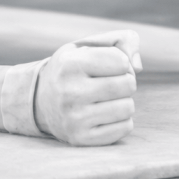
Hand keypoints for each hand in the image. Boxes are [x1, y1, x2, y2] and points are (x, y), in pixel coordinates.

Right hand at [34, 30, 141, 145]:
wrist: (41, 100)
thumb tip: (137, 66)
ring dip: (124, 101)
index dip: (121, 61)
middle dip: (126, 81)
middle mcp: (69, 92)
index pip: (121, 61)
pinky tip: (105, 114)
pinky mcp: (81, 138)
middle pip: (127, 85)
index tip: (108, 65)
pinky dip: (122, 120)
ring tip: (107, 98)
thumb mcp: (89, 44)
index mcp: (70, 64)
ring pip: (128, 108)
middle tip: (110, 82)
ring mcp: (74, 119)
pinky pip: (124, 128)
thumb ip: (122, 40)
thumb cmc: (74, 67)